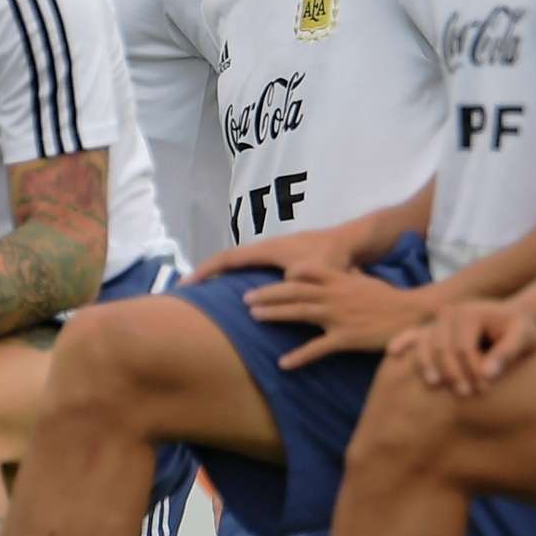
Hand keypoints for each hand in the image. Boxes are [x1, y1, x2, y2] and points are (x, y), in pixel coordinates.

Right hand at [188, 226, 356, 282]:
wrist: (351, 243)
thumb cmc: (333, 258)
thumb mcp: (314, 273)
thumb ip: (294, 282)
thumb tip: (275, 292)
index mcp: (267, 250)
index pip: (227, 258)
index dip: (205, 270)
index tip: (185, 283)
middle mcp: (265, 248)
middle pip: (227, 259)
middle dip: (205, 272)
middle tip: (184, 289)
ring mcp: (272, 252)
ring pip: (238, 264)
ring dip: (219, 274)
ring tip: (201, 291)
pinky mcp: (280, 259)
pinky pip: (250, 268)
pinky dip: (237, 276)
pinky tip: (233, 291)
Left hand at [246, 266, 434, 369]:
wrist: (412, 314)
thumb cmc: (390, 299)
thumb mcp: (364, 282)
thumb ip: (345, 278)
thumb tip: (334, 272)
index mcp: (339, 280)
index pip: (305, 274)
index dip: (282, 278)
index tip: (263, 280)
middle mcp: (335, 295)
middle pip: (295, 292)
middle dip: (269, 295)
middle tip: (245, 298)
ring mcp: (339, 316)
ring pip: (301, 313)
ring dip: (275, 314)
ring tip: (254, 317)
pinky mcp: (346, 338)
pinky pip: (318, 348)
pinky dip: (299, 356)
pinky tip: (283, 363)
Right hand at [387, 294, 535, 396]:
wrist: (514, 319)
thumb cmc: (521, 330)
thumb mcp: (525, 337)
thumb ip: (508, 353)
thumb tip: (487, 374)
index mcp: (471, 312)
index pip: (464, 346)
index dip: (472, 370)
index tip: (485, 389)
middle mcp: (451, 313)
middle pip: (442, 346)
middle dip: (453, 372)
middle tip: (466, 395)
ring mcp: (440, 320)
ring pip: (425, 343)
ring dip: (428, 365)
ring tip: (436, 385)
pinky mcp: (434, 328)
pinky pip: (414, 334)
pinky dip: (404, 341)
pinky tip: (394, 353)